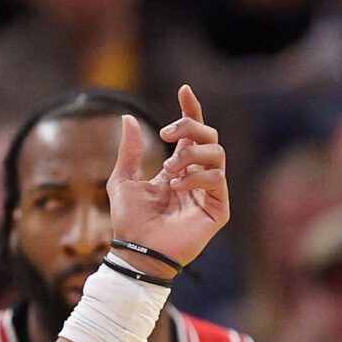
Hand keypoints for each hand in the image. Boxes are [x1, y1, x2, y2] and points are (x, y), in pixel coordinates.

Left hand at [105, 85, 229, 274]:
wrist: (137, 251)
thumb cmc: (130, 222)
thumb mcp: (123, 179)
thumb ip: (130, 151)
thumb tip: (128, 117)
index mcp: (179, 168)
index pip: (192, 133)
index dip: (192, 110)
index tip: (183, 90)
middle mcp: (197, 177)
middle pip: (209, 137)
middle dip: (189, 127)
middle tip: (165, 135)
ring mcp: (209, 194)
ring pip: (217, 155)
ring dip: (191, 155)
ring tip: (168, 171)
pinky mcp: (217, 211)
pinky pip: (217, 180)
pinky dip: (196, 178)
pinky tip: (176, 186)